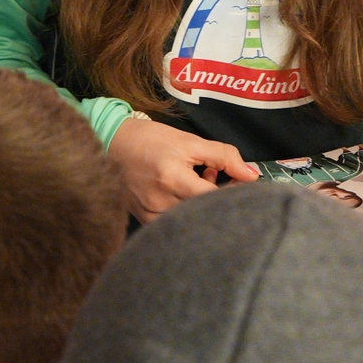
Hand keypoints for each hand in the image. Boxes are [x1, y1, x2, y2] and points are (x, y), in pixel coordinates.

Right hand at [108, 116, 257, 221]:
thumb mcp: (189, 141)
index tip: (242, 185)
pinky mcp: (144, 221)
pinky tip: (183, 195)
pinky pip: (176, 224)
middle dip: (219, 199)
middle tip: (218, 180)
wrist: (111, 144)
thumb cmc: (151, 139)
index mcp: (173, 178)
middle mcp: (160, 202)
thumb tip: (252, 175)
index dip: (233, 194)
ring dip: (203, 205)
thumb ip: (224, 156)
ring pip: (192, 220)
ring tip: (197, 183)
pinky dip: (187, 211)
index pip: (215, 198)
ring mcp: (150, 215)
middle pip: (205, 212)